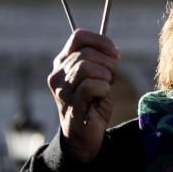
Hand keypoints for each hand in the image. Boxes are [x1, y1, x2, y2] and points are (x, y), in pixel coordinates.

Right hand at [47, 29, 118, 163]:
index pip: (79, 36)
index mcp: (62, 62)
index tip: (115, 54)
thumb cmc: (93, 101)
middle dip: (108, 63)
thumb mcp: (96, 75)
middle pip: (86, 53)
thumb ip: (99, 59)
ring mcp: (62, 91)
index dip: (101, 41)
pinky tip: (102, 96)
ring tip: (106, 87)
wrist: (84, 135)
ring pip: (86, 67)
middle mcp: (57, 74)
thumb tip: (112, 50)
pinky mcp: (71, 105)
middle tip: (112, 77)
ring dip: (105, 75)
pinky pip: (90, 86)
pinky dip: (103, 88)